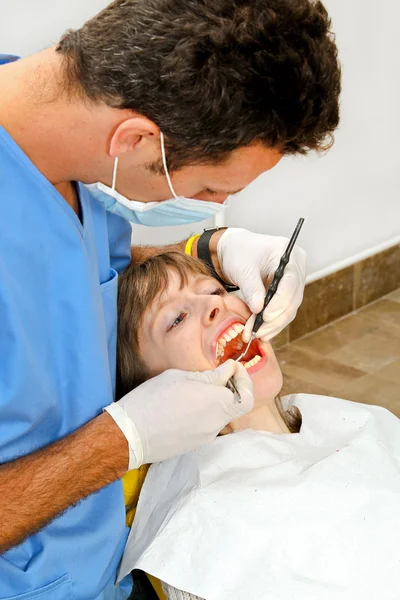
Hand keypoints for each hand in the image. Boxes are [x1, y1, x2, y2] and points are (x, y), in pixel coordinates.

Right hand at [104, 360, 252, 467]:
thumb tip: (227, 372)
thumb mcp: (179, 377)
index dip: (243, 380)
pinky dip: (202, 413)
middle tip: (215, 377)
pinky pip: (206, 425)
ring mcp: (206, 436)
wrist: (129, 434)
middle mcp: (216, 422)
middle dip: (229, 389)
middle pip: (234, 405)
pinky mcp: (195, 444)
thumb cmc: (152, 399)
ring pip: (219, 415)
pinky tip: (182, 406)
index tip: (231, 369)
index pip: (246, 396)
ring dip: (213, 401)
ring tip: (191, 390)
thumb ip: (209, 376)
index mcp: (216, 402)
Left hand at [217, 228, 305, 340]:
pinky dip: (273, 322)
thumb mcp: (242, 268)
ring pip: (289, 308)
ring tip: (258, 335)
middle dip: (275, 318)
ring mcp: (294, 282)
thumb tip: (259, 310)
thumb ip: (251, 288)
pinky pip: (283, 310)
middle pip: (293, 298)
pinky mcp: (287, 293)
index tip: (266, 316)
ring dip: (274, 324)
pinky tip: (263, 332)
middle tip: (259, 332)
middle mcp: (297, 269)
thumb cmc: (239, 253)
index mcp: (288, 255)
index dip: (280, 302)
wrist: (235, 251)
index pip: (290, 282)